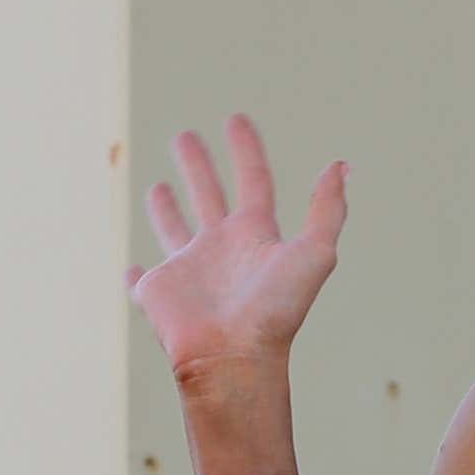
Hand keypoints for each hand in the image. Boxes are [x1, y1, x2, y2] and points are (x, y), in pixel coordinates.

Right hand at [124, 113, 348, 380]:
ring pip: (174, 228)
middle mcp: (223, 248)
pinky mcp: (157, 293)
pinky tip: (132, 268)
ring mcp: (189, 270)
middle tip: (185, 135)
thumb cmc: (278, 308)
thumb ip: (328, 209)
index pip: (253, 179)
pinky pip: (142, 281)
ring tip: (159, 184)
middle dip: (198, 165)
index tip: (235, 117)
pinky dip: (135, 274)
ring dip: (166, 207)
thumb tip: (342, 165)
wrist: (236, 356)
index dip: (246, 148)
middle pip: (209, 195)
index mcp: (257, 234)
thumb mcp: (315, 251)